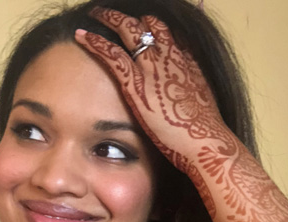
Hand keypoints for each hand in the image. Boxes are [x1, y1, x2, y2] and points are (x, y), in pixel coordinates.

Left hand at [74, 8, 234, 173]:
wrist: (205, 141)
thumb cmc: (204, 132)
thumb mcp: (204, 101)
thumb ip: (193, 87)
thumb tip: (188, 87)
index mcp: (187, 61)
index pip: (168, 34)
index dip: (152, 28)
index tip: (143, 27)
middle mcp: (170, 57)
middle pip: (149, 25)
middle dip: (130, 18)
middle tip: (113, 15)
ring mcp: (152, 68)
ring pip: (129, 30)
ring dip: (111, 18)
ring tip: (97, 13)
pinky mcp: (136, 83)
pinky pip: (112, 54)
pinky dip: (95, 42)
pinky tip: (82, 37)